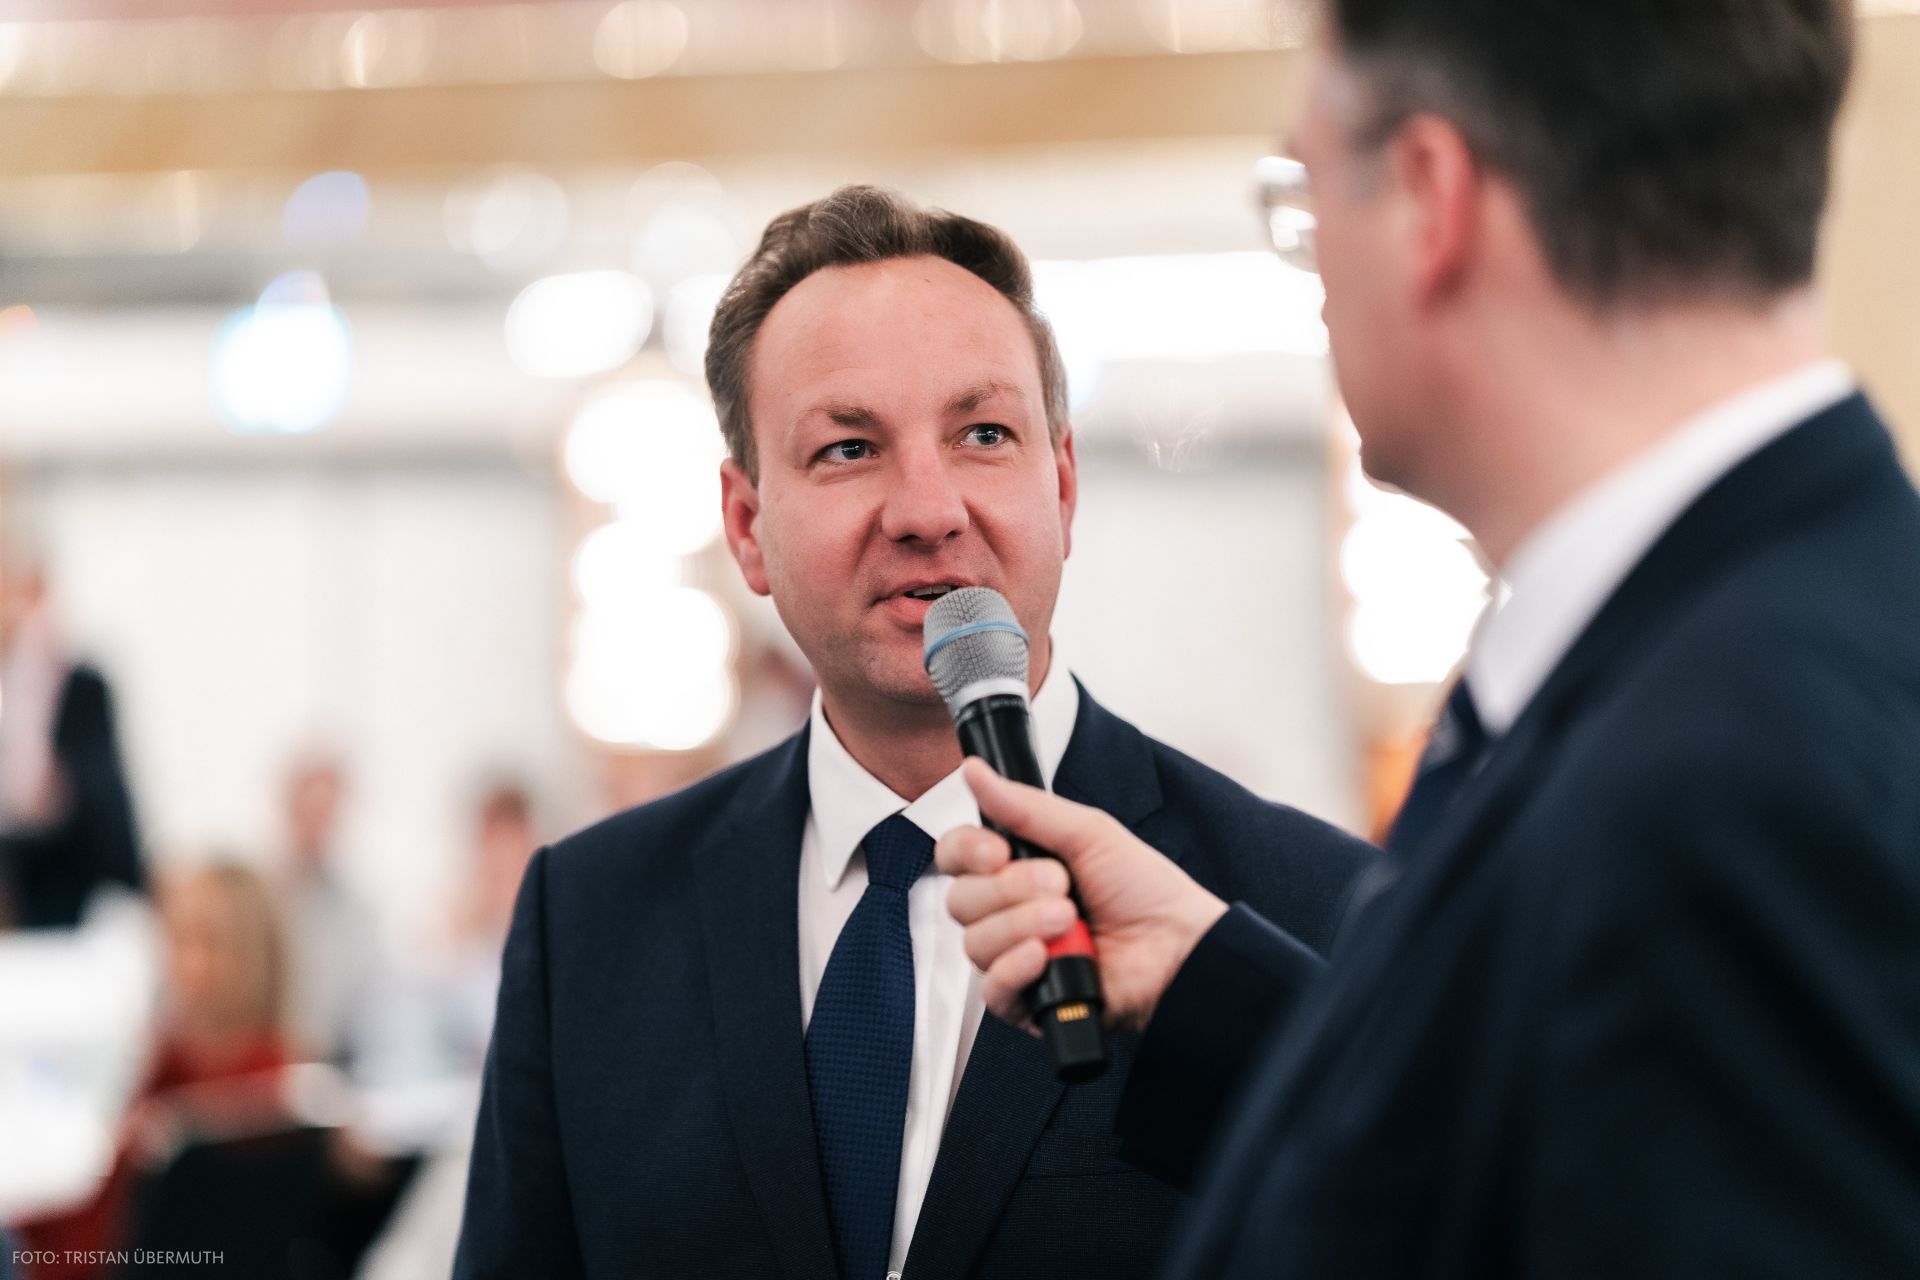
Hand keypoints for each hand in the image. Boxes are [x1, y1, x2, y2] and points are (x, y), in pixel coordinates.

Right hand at [939, 759, 1227, 1033]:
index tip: (998, 851)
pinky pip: (991, 989)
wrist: (1179, 946)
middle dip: (1010, 889)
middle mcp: (1008, 912)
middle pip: (961, 899)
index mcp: (1016, 868)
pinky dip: (1015, 968)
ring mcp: (1015, 957)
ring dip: (1022, 925)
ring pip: (974, 942)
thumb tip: (975, 772)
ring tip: (1069, 920)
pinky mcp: (1026, 1001)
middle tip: (1060, 885)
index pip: (956, 856)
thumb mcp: (1086, 832)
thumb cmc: (1144, 890)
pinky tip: (1046, 956)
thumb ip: (1023, 806)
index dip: (967, 852)